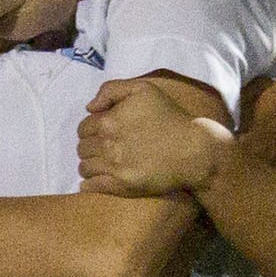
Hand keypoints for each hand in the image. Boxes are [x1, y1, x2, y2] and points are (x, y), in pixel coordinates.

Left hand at [79, 78, 230, 196]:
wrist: (193, 150)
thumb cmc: (170, 117)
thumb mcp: (143, 89)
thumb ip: (111, 90)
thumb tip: (89, 107)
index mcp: (108, 121)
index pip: (83, 127)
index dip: (91, 129)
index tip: (103, 132)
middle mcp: (107, 144)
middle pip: (82, 148)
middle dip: (90, 146)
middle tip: (104, 148)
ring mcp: (113, 167)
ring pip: (84, 167)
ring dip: (89, 164)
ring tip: (102, 163)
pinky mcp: (121, 186)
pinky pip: (91, 187)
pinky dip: (88, 184)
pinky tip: (95, 181)